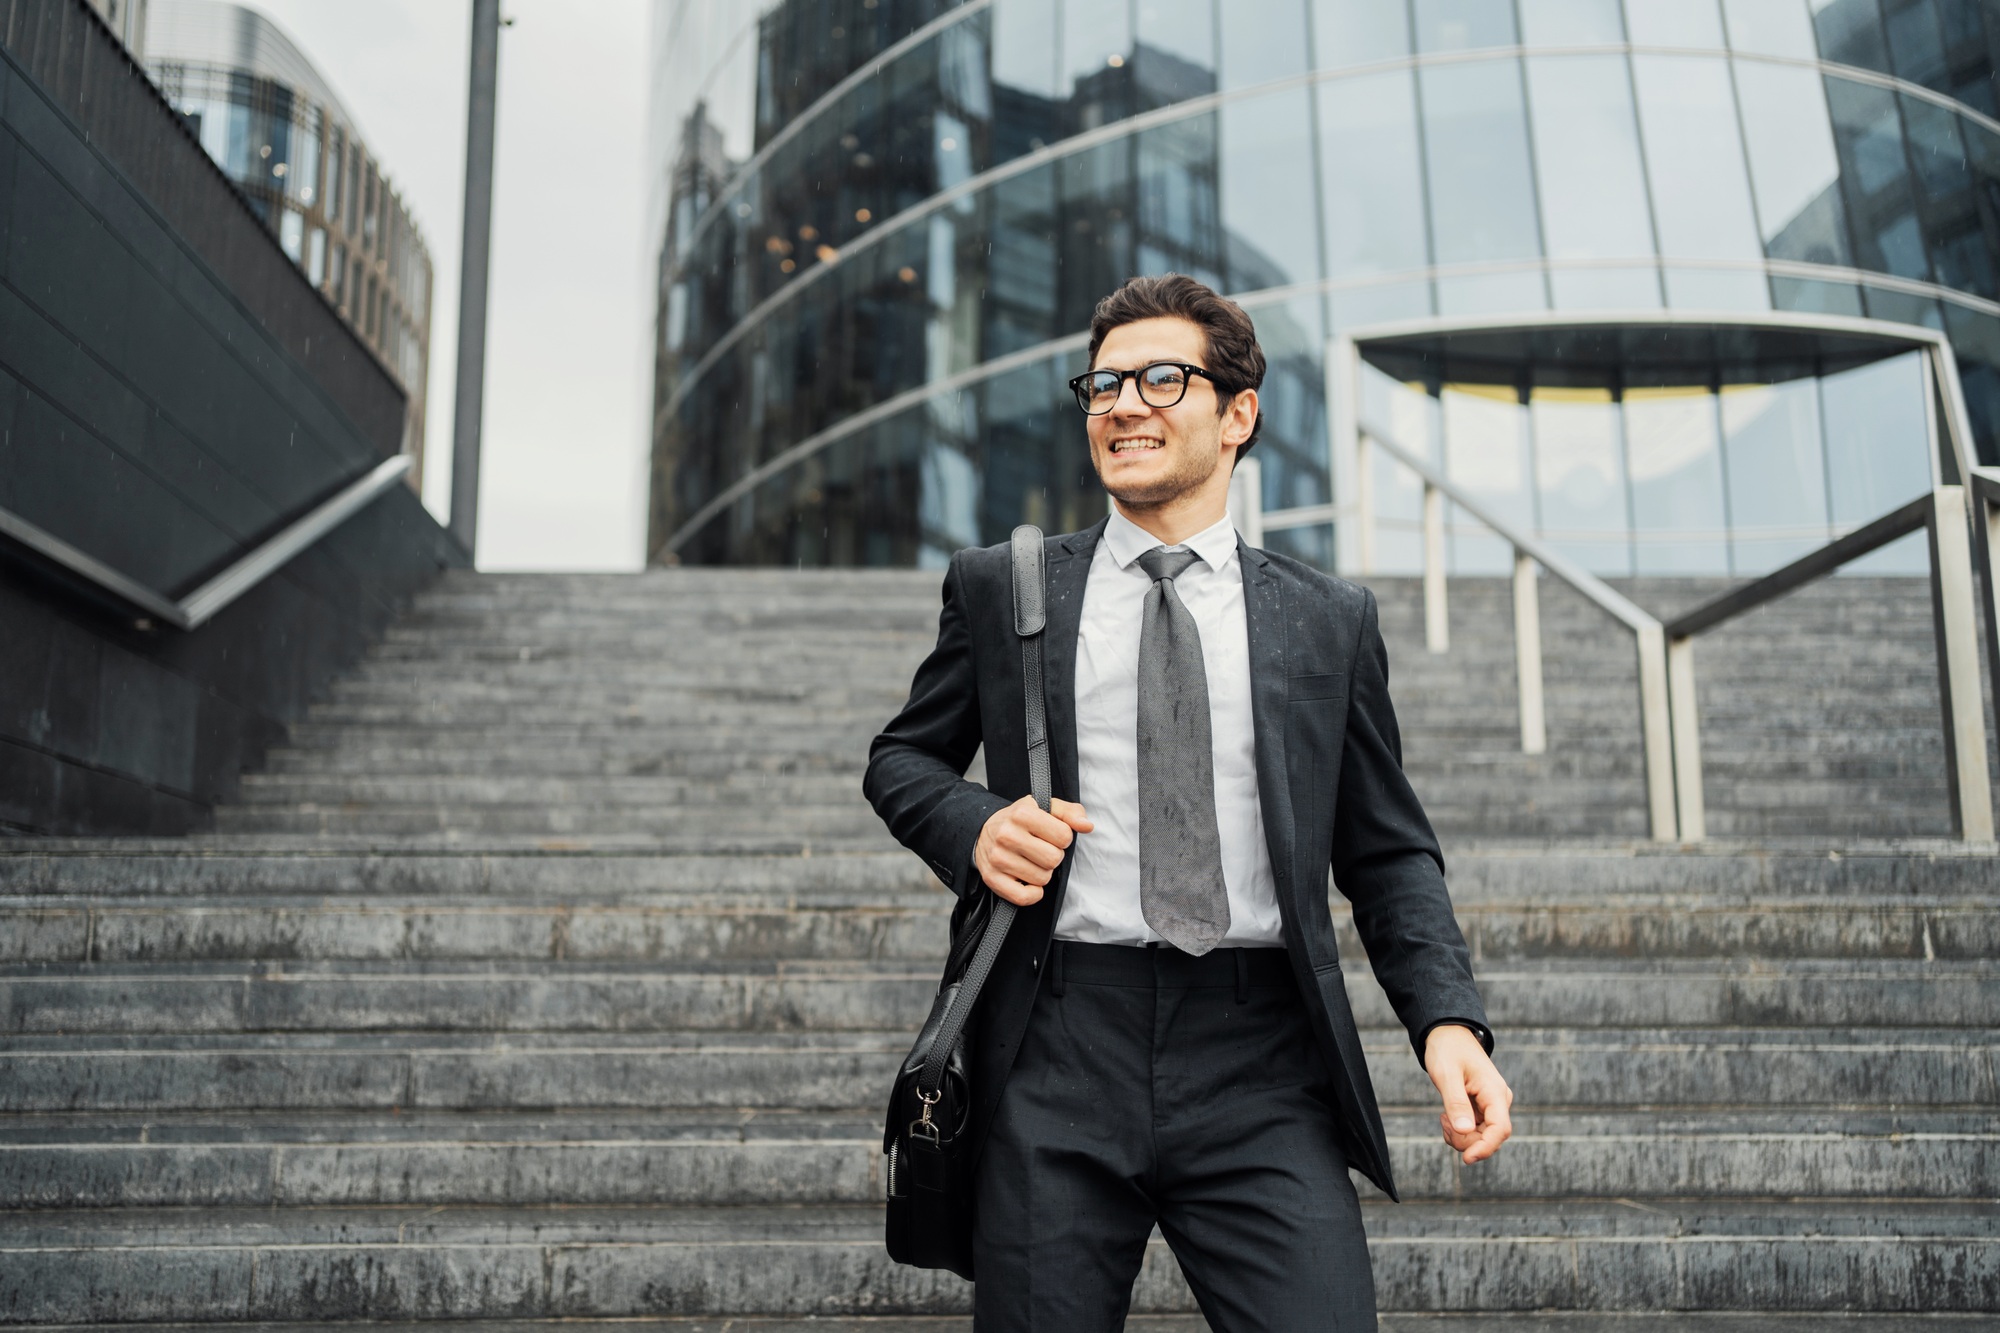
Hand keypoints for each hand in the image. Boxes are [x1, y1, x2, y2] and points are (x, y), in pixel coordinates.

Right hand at [973, 796, 1092, 905]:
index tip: (1052, 836)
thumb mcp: (1045, 807)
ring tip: (1032, 861)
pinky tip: (1029, 881)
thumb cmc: (1021, 820)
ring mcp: (998, 858)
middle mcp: (1007, 834)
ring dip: (1043, 873)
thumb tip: (1087, 826)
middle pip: (1053, 859)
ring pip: (1042, 879)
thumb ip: (1070, 812)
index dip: (1063, 838)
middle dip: (1054, 856)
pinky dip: (1032, 894)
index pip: (1064, 836)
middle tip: (1042, 850)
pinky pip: (1023, 897)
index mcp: (1022, 813)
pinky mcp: (992, 878)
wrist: (983, 830)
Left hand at [1424, 1024, 1512, 1164]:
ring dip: (1461, 1136)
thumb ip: (1456, 1103)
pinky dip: (1460, 1131)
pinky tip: (1448, 1118)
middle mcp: (1498, 1101)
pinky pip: (1475, 1130)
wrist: (1447, 1034)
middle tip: (1443, 1122)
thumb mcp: (1447, 1075)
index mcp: (1495, 1092)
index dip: (1485, 1148)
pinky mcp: (1483, 1108)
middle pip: (1490, 1137)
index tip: (1466, 1159)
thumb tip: (1465, 1131)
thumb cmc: (1447, 1050)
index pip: (1500, 1129)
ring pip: (1482, 1136)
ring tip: (1444, 1118)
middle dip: (1466, 1140)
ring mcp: (1492, 1105)